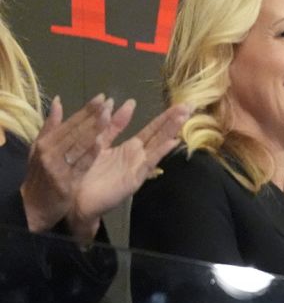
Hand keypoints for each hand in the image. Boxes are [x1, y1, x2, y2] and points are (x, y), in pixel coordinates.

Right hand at [19, 95, 110, 236]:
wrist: (33, 206)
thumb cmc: (40, 176)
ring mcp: (57, 167)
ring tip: (107, 117)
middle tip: (107, 103)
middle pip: (74, 131)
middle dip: (91, 116)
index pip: (69, 123)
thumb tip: (57, 102)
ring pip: (77, 146)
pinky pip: (79, 166)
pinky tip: (100, 143)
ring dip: (93, 130)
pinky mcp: (65, 182)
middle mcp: (49, 151)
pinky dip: (89, 154)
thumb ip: (50, 127)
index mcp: (45, 142)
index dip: (85, 110)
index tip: (101, 98)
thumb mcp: (40, 149)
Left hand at [68, 101, 190, 243]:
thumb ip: (113, 124)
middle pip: (159, 135)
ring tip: (184, 116)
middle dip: (173, 120)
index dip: (165, 117)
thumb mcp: (99, 141)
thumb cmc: (86, 173)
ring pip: (157, 145)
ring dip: (171, 131)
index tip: (180, 104)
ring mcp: (138, 167)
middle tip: (189, 105)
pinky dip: (161, 152)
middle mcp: (138, 157)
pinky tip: (172, 142)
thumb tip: (128, 103)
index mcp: (130, 148)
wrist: (76, 199)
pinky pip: (149, 162)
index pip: (152, 129)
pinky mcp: (134, 178)